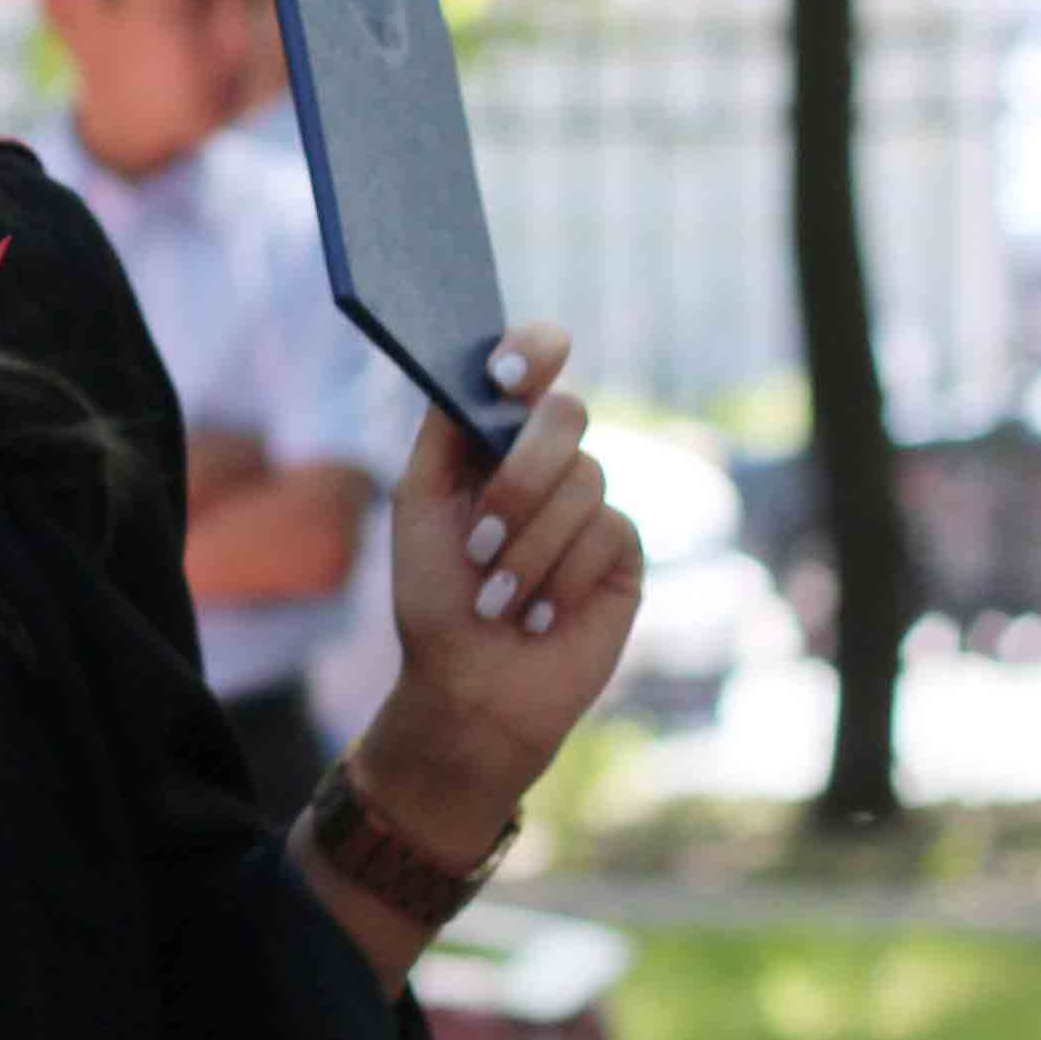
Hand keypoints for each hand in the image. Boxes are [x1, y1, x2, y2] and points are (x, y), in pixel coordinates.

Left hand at [369, 329, 640, 848]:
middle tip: (477, 542)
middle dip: (518, 480)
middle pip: (567, 414)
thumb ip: (445, 432)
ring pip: (585, 480)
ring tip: (495, 600)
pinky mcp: (621, 552)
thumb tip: (475, 369)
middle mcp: (547, 462)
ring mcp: (590, 505)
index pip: (532, 366)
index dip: (531, 351)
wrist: (469, 688)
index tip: (505, 374)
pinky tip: (538, 617)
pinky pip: (607, 532)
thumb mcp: (419, 505)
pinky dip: (559, 578)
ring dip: (528, 548)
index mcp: (495, 439)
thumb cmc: (435, 597)